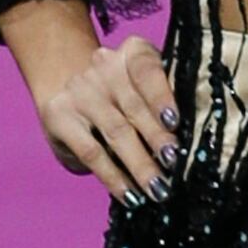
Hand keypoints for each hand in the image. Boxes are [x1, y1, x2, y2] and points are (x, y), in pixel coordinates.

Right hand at [7, 5, 180, 202]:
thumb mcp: (144, 87)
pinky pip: (91, 152)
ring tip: (157, 188)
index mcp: (132, 52)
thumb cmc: (124, 94)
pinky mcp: (59, 115)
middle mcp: (103, 65)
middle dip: (157, 139)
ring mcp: (80, 90)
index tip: (175, 123)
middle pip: (134, 105)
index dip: (161, 96)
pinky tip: (129, 195)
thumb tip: (188, 145)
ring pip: (116, 131)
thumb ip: (164, 103)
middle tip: (174, 165)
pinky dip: (113, 176)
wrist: (67, 85)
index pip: (146, 69)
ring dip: (139, 164)